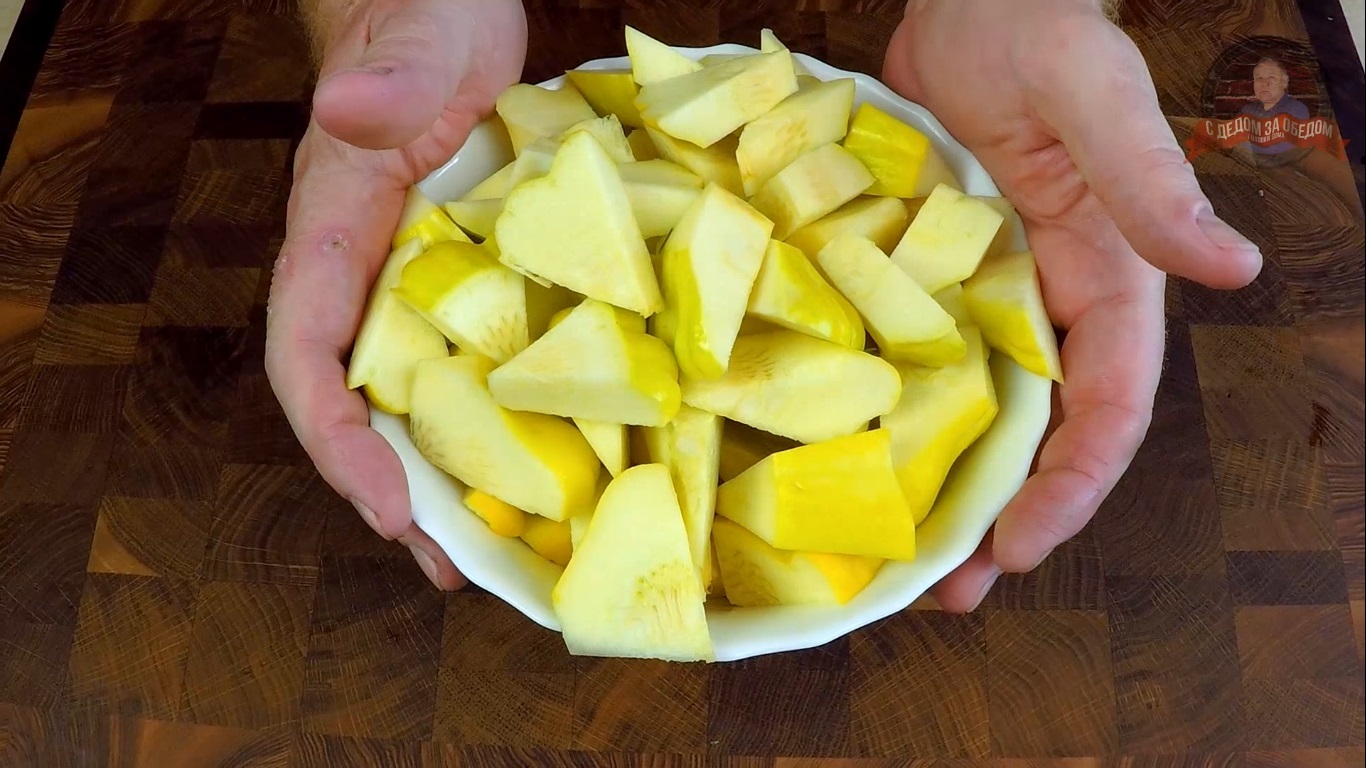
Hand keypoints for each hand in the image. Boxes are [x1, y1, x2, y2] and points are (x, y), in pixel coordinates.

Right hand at [265, 0, 526, 588]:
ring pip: (418, 396)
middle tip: (452, 566)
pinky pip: (477, 362)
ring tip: (494, 551)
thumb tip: (347, 118)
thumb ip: (383, 85)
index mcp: (332, 231)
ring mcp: (421, 281)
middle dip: (398, 490)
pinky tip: (548, 460)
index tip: (389, 507)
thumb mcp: (415, 48)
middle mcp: (367, 273)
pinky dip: (500, 417)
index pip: (307, 356)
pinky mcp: (474, 278)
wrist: (446, 12)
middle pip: (359, 404)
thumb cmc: (420, 19)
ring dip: (449, 474)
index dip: (338, 442)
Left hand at [882, 0, 1262, 609]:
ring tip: (903, 561)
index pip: (1107, 406)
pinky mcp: (920, 277)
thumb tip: (1231, 272)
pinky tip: (846, 461)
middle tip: (953, 591)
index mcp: (1106, 278)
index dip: (1073, 484)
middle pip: (1038, 433)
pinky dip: (889, 418)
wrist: (967, 1)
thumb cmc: (1038, 31)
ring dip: (945, 487)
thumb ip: (1147, 185)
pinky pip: (908, 362)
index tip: (1024, 545)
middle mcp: (1045, 303)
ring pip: (971, 412)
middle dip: (1005, 517)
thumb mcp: (1096, 100)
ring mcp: (980, 296)